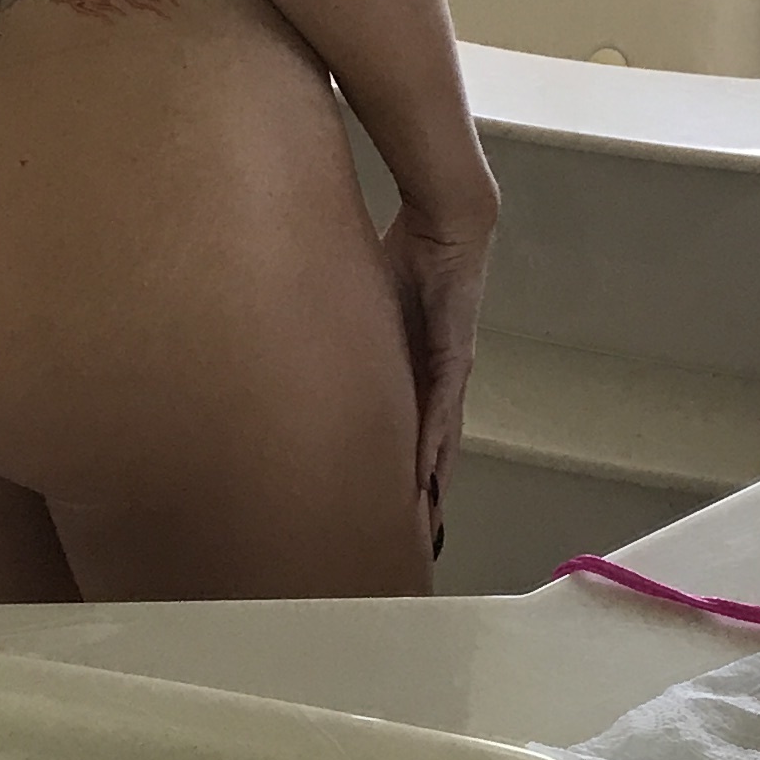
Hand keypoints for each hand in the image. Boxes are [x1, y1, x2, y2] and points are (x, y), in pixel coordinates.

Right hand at [382, 198, 494, 552]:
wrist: (448, 225)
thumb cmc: (409, 253)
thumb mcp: (370, 300)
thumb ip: (349, 323)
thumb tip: (308, 329)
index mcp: (418, 366)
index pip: (414, 427)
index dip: (409, 467)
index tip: (398, 504)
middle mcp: (439, 376)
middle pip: (434, 446)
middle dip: (425, 489)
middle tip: (415, 534)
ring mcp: (448, 368)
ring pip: (441, 439)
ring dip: (432, 480)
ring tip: (423, 520)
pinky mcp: (451, 356)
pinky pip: (439, 409)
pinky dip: (432, 444)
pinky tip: (425, 475)